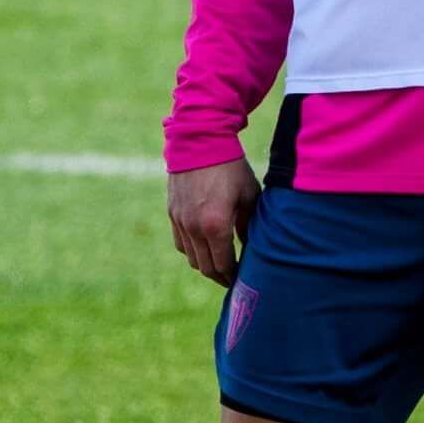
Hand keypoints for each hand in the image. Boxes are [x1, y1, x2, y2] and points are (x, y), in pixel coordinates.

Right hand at [168, 158, 260, 282]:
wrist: (200, 142)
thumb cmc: (231, 168)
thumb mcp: (249, 196)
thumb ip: (249, 226)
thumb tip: (251, 247)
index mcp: (215, 226)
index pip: (223, 265)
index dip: (233, 277)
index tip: (244, 280)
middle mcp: (194, 228)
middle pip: (205, 267)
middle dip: (220, 276)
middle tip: (233, 279)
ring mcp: (180, 221)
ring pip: (191, 258)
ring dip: (206, 265)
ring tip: (221, 265)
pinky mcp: (172, 213)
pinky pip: (180, 243)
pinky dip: (192, 251)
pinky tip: (205, 248)